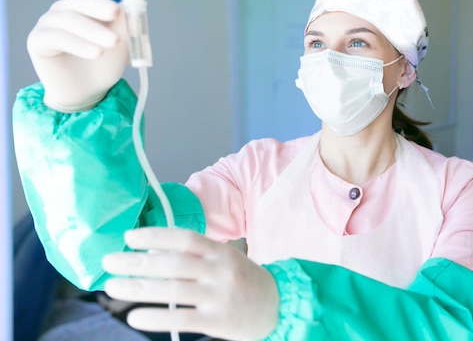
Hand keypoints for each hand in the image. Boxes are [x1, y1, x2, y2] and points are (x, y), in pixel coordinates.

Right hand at [27, 0, 128, 111]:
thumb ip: (122, 22)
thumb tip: (125, 6)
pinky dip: (79, 44)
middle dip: (99, 6)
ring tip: (111, 44)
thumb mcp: (122, 42)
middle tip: (117, 14)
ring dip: (93, 31)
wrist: (90, 93)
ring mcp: (49, 23)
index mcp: (86, 6)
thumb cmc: (103, 64)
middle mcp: (65, 10)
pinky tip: (95, 52)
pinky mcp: (39, 41)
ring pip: (71, 20)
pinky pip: (58, 37)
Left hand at [102, 227, 279, 340]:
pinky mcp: (219, 321)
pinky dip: (156, 317)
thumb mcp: (224, 259)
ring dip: (138, 288)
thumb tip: (150, 254)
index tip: (129, 237)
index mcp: (220, 251)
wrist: (278, 305)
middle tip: (109, 261)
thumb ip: (194, 256)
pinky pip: (182, 318)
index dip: (155, 236)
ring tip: (112, 286)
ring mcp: (220, 296)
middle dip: (136, 262)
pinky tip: (135, 317)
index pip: (185, 238)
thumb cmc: (243, 280)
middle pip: (173, 263)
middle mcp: (220, 270)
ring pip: (172, 290)